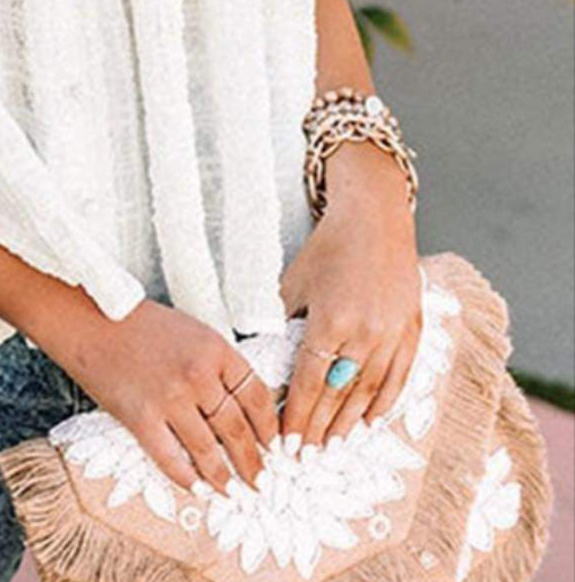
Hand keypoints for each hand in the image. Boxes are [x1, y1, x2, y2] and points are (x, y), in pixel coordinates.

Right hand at [38, 298, 281, 495]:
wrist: (89, 318)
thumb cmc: (140, 323)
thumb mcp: (191, 332)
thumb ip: (217, 364)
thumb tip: (241, 407)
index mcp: (216, 348)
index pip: (258, 397)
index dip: (271, 429)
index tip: (276, 448)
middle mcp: (198, 374)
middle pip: (237, 429)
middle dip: (253, 462)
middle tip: (261, 482)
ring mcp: (169, 398)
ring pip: (209, 451)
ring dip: (224, 477)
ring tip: (232, 492)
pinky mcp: (141, 417)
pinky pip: (171, 459)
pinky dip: (188, 479)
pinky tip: (197, 489)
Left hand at [278, 143, 421, 449]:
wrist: (376, 218)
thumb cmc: (330, 246)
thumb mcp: (295, 280)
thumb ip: (281, 320)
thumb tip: (263, 353)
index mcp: (332, 321)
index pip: (311, 381)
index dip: (299, 415)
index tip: (287, 441)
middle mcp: (365, 334)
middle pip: (340, 394)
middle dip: (320, 428)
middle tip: (306, 456)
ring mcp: (392, 335)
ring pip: (370, 392)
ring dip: (349, 423)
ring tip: (333, 447)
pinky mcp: (412, 331)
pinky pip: (399, 378)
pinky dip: (384, 403)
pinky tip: (369, 421)